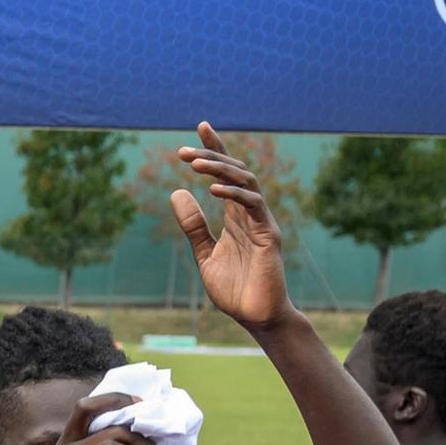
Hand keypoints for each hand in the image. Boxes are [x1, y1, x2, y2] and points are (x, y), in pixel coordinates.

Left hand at [168, 123, 292, 331]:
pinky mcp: (270, 235)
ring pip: (246, 182)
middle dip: (211, 156)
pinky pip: (254, 206)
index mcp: (235, 217)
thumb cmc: (234, 289)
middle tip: (182, 152)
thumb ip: (193, 226)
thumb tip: (176, 192)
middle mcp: (250, 214)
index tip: (200, 127)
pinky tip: (212, 190)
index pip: (225, 175)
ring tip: (193, 163)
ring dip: (220, 170)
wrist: (256, 317)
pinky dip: (233, 195)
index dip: (215, 149)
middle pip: (235, 172)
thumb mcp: (204, 255)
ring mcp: (261, 222)